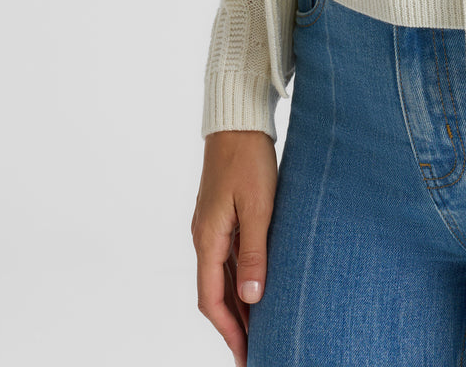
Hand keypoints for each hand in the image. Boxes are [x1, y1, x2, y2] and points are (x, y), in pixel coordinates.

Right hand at [192, 129, 277, 365]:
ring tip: (261, 330)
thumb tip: (250, 299)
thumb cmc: (249, 160)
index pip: (211, 299)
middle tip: (256, 351)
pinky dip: (241, 280)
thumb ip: (254, 254)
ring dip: (238, 305)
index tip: (246, 355)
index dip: (228, 330)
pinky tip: (258, 289)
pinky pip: (228, 259)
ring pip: (221, 278)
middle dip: (234, 325)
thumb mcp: (258, 208)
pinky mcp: (222, 217)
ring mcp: (212, 227)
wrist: (237, 123)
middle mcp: (204, 237)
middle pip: (214, 294)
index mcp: (207, 239)